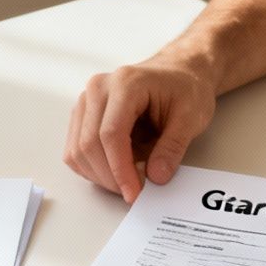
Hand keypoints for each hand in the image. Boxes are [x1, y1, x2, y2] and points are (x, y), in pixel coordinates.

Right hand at [65, 50, 216, 202]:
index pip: (111, 133)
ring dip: (99, 175)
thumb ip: (172, 148)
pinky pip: (75, 149)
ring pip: (77, 150)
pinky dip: (92, 168)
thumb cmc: (184, 89)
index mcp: (125, 84)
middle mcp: (98, 89)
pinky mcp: (82, 114)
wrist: (178, 72)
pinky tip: (115, 171)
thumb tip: (155, 177)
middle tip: (133, 193)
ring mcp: (86, 100)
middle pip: (88, 143)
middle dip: (109, 177)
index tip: (134, 192)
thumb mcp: (191, 118)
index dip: (120, 169)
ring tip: (127, 182)